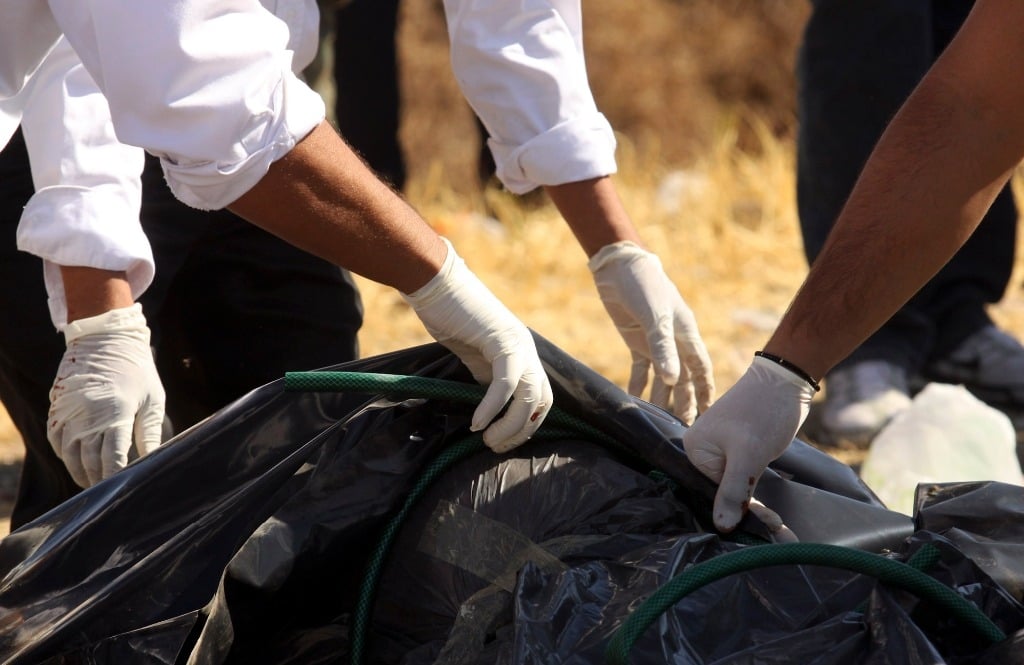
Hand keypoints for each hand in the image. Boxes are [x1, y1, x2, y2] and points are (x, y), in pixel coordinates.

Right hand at [48, 304, 165, 486]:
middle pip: (90, 461)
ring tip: (92, 482)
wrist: (105, 337)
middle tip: (108, 491)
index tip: (121, 487)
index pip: (112, 457)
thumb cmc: (137, 369)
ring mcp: (69, 411)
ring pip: (69, 454)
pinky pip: (56, 439)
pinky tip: (75, 462)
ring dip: (80, 472)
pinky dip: (65, 454)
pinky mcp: (58, 406)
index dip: (115, 476)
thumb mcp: (153, 399)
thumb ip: (151, 431)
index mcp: (116, 413)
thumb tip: (153, 459)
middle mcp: (89, 415)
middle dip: (99, 480)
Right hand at [403, 238, 552, 452]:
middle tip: (496, 447)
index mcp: (522, 353)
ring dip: (510, 426)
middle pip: (541, 400)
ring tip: (488, 441)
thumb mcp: (473, 353)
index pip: (540, 397)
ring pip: (528, 396)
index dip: (526, 424)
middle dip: (522, 430)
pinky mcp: (501, 341)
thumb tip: (487, 409)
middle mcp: (526, 350)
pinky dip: (492, 408)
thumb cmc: (448, 316)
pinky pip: (505, 383)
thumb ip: (486, 376)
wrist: (436, 283)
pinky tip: (477, 424)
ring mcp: (517, 345)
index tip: (502, 442)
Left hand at [588, 241, 713, 422]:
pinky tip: (635, 401)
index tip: (710, 415)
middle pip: (683, 379)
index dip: (706, 392)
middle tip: (684, 430)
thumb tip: (671, 381)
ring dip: (662, 398)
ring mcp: (655, 343)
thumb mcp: (655, 317)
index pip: (701, 369)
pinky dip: (638, 385)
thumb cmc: (644, 286)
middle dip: (685, 402)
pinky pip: (640, 369)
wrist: (618, 267)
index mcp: (686, 334)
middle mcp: (674, 342)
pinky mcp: (636, 342)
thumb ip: (662, 348)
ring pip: (663, 378)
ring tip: (661, 423)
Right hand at [682, 356, 815, 531]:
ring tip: (779, 524)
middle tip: (776, 526)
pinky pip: (743, 478)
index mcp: (693, 449)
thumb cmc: (763, 413)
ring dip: (755, 503)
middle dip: (745, 508)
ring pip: (735, 487)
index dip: (733, 509)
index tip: (764, 525)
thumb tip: (721, 527)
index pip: (709, 492)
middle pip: (720, 491)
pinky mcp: (737, 450)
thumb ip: (733, 491)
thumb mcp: (749, 455)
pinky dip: (757, 491)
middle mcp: (701, 450)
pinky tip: (774, 514)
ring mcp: (720, 450)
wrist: (786, 382)